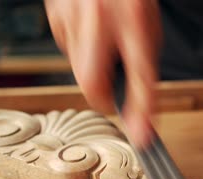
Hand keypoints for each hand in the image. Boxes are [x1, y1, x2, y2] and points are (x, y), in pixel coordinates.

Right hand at [44, 0, 160, 146]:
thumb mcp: (147, 27)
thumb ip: (141, 64)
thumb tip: (133, 107)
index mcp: (135, 17)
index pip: (141, 74)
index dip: (142, 111)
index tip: (143, 138)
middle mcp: (100, 17)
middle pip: (92, 83)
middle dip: (102, 98)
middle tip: (112, 96)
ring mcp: (72, 16)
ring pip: (79, 69)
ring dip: (92, 67)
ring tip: (105, 41)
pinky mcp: (55, 17)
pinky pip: (68, 51)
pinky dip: (80, 50)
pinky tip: (89, 30)